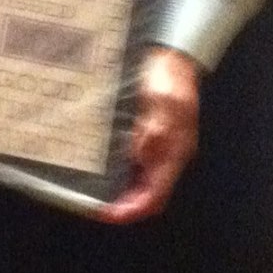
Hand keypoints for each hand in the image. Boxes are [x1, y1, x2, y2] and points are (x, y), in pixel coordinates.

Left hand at [105, 47, 200, 222]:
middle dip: (126, 205)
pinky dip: (122, 172)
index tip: (110, 214)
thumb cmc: (168, 78)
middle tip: (98, 206)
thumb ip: (154, 132)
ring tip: (97, 192)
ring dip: (123, 190)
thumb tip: (140, 158)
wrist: (170, 58)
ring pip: (143, 181)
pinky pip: (138, 163)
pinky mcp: (152, 137)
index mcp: (175, 150)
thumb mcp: (161, 102)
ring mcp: (161, 147)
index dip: (133, 209)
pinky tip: (105, 167)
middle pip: (150, 193)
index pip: (156, 194)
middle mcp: (169, 154)